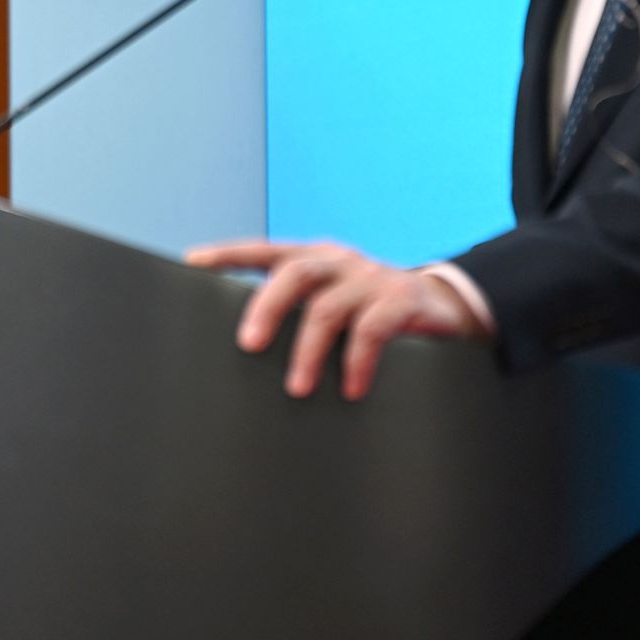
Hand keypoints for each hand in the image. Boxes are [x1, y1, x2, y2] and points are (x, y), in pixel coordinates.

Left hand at [184, 240, 486, 399]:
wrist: (447, 309)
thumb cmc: (371, 312)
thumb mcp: (333, 306)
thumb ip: (298, 316)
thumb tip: (246, 353)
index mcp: (314, 258)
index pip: (264, 250)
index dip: (228, 254)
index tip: (192, 262)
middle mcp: (338, 261)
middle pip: (294, 272)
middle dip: (267, 307)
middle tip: (249, 345)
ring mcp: (371, 277)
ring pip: (328, 307)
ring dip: (308, 351)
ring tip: (297, 388)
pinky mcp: (403, 299)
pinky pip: (373, 329)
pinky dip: (356, 361)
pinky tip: (350, 389)